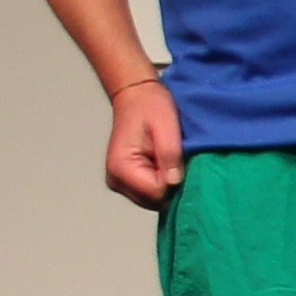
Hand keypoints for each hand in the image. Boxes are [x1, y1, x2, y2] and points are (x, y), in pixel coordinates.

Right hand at [103, 75, 185, 209]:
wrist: (136, 95)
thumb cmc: (150, 106)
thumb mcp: (166, 127)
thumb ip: (169, 155)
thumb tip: (174, 183)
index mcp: (122, 168)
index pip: (157, 193)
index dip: (175, 182)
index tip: (179, 162)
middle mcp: (116, 180)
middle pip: (154, 201)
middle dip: (171, 185)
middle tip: (176, 159)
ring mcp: (119, 182)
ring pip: (153, 199)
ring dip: (166, 184)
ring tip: (168, 159)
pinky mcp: (126, 181)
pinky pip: (150, 192)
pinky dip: (161, 182)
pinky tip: (164, 164)